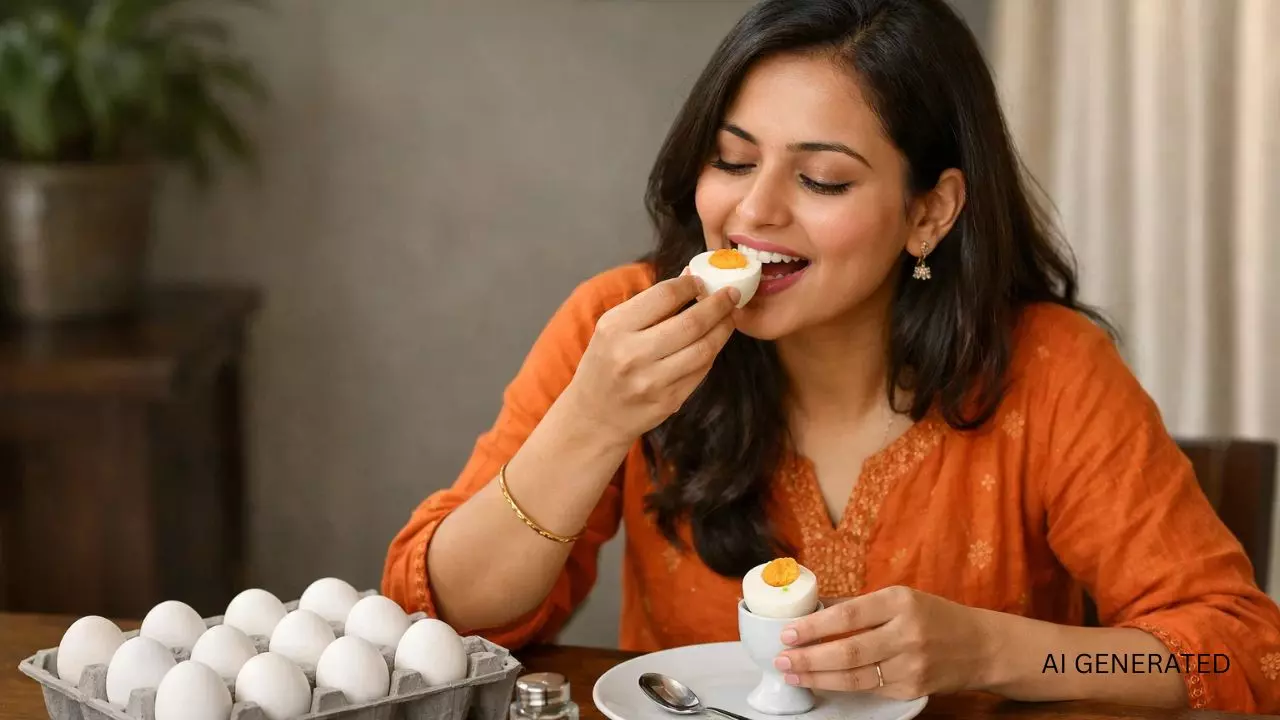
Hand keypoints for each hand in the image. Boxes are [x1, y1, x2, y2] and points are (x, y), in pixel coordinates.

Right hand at [563, 271, 738, 444]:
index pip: (664, 295)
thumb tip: (689, 278)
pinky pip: (702, 371)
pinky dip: (712, 352)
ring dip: (723, 328)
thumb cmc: (605, 363)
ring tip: (729, 316)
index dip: (690, 284)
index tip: (701, 281)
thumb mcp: (613, 328)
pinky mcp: (669, 401)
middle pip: (691, 322)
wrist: (595, 415)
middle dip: (718, 304)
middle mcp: (633, 354)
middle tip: (731, 294)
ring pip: (704, 348)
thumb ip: (650, 305)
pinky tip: (714, 341)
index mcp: (616, 328)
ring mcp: (653, 381)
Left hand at [774, 586, 998, 699]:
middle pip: (848, 651)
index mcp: (900, 602)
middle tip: (782, 659)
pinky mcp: (912, 689)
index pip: (848, 616)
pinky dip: (840, 686)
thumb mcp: (901, 598)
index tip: (789, 632)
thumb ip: (860, 606)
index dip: (815, 627)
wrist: (981, 647)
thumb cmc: (935, 616)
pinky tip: (820, 682)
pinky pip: (869, 689)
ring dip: (818, 677)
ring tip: (792, 674)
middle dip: (809, 657)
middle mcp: (906, 634)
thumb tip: (813, 609)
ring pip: (855, 677)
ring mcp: (910, 666)